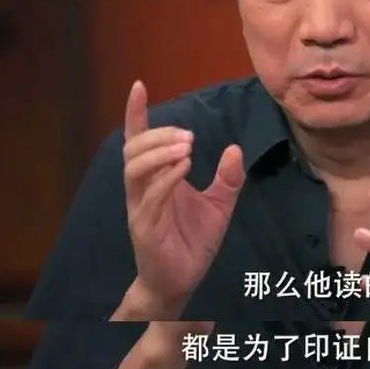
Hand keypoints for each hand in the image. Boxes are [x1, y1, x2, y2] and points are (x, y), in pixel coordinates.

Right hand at [122, 81, 245, 317]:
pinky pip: (151, 196)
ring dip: (160, 153)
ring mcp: (140, 208)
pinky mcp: (145, 227)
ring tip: (188, 146)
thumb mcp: (219, 206)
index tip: (139, 86)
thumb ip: (228, 179)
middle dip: (158, 135)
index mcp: (155, 179)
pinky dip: (166, 178)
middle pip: (134, 149)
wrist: (182, 282)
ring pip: (135, 169)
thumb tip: (236, 149)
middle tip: (190, 134)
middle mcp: (141, 189)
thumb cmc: (193, 242)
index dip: (136, 114)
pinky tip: (184, 168)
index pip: (139, 141)